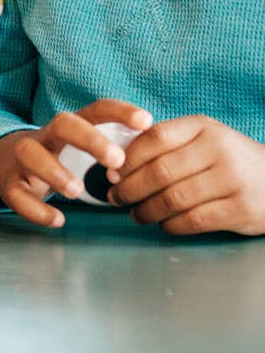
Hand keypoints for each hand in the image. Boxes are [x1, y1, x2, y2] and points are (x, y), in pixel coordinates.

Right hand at [0, 99, 152, 227]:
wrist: (8, 163)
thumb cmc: (60, 156)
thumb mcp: (84, 146)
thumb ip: (117, 148)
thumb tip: (160, 151)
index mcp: (71, 126)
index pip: (95, 110)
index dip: (119, 112)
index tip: (146, 121)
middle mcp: (46, 136)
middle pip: (63, 124)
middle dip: (89, 139)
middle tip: (116, 160)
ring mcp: (24, 158)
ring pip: (31, 154)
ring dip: (54, 171)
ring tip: (77, 190)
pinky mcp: (10, 183)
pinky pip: (17, 193)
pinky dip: (35, 209)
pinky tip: (57, 220)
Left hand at [109, 116, 264, 235]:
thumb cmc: (227, 160)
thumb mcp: (202, 139)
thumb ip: (166, 145)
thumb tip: (118, 164)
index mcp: (203, 127)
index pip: (155, 137)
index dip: (128, 157)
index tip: (111, 172)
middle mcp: (218, 149)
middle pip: (160, 171)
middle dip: (130, 188)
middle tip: (115, 197)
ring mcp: (232, 179)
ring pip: (174, 198)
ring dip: (147, 210)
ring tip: (136, 214)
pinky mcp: (242, 209)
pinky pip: (194, 220)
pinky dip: (172, 225)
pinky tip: (164, 225)